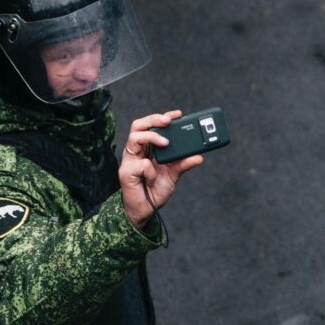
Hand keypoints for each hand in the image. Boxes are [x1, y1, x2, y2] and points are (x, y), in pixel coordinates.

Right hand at [119, 110, 203, 226]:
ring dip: (152, 138)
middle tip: (168, 121)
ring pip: (135, 137)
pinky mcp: (126, 172)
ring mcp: (130, 160)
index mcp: (147, 148)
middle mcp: (137, 151)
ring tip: (165, 143)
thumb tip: (199, 156)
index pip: (151, 126)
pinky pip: (141, 164)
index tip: (178, 114)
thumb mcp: (174, 175)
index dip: (162, 117)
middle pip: (139, 125)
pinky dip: (151, 171)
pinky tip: (152, 179)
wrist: (145, 209)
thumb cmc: (155, 189)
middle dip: (154, 119)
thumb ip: (183, 164)